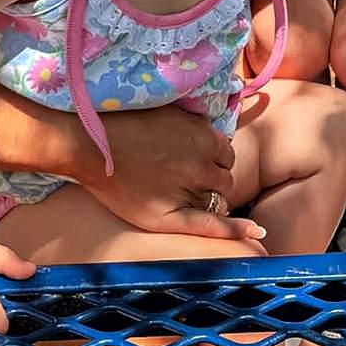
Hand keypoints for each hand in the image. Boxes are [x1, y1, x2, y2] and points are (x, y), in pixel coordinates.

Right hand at [72, 104, 264, 241]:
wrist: (88, 142)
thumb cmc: (124, 122)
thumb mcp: (171, 111)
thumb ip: (196, 126)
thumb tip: (214, 136)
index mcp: (204, 137)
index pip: (226, 154)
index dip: (213, 158)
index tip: (197, 159)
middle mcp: (201, 165)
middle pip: (224, 178)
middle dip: (211, 177)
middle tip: (185, 175)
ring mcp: (187, 192)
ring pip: (217, 198)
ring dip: (209, 196)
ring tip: (185, 193)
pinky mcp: (169, 216)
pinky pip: (210, 225)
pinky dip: (234, 229)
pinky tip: (256, 233)